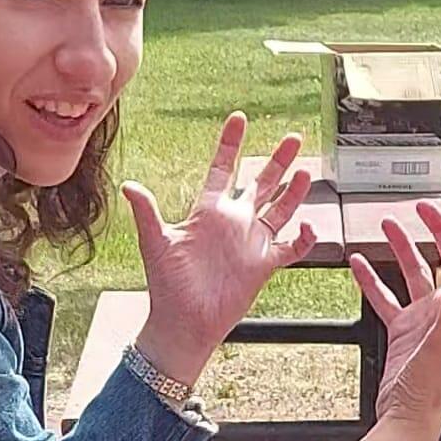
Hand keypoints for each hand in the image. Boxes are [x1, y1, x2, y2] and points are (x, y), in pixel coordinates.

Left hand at [122, 113, 314, 385]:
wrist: (184, 323)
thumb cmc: (167, 285)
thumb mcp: (156, 244)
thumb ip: (148, 213)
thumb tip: (129, 185)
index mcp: (208, 212)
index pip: (221, 169)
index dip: (230, 144)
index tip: (239, 118)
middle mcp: (233, 223)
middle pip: (261, 183)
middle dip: (277, 161)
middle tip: (293, 136)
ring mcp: (251, 243)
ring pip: (280, 210)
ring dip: (294, 192)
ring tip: (305, 170)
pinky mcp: (264, 265)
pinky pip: (291, 248)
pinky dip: (304, 239)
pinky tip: (311, 225)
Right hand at [350, 198, 440, 440]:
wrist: (407, 419)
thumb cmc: (427, 390)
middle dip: (437, 229)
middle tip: (421, 208)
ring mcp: (423, 319)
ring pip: (414, 272)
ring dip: (403, 247)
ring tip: (387, 225)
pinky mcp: (402, 331)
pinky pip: (387, 298)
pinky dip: (373, 279)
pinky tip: (359, 264)